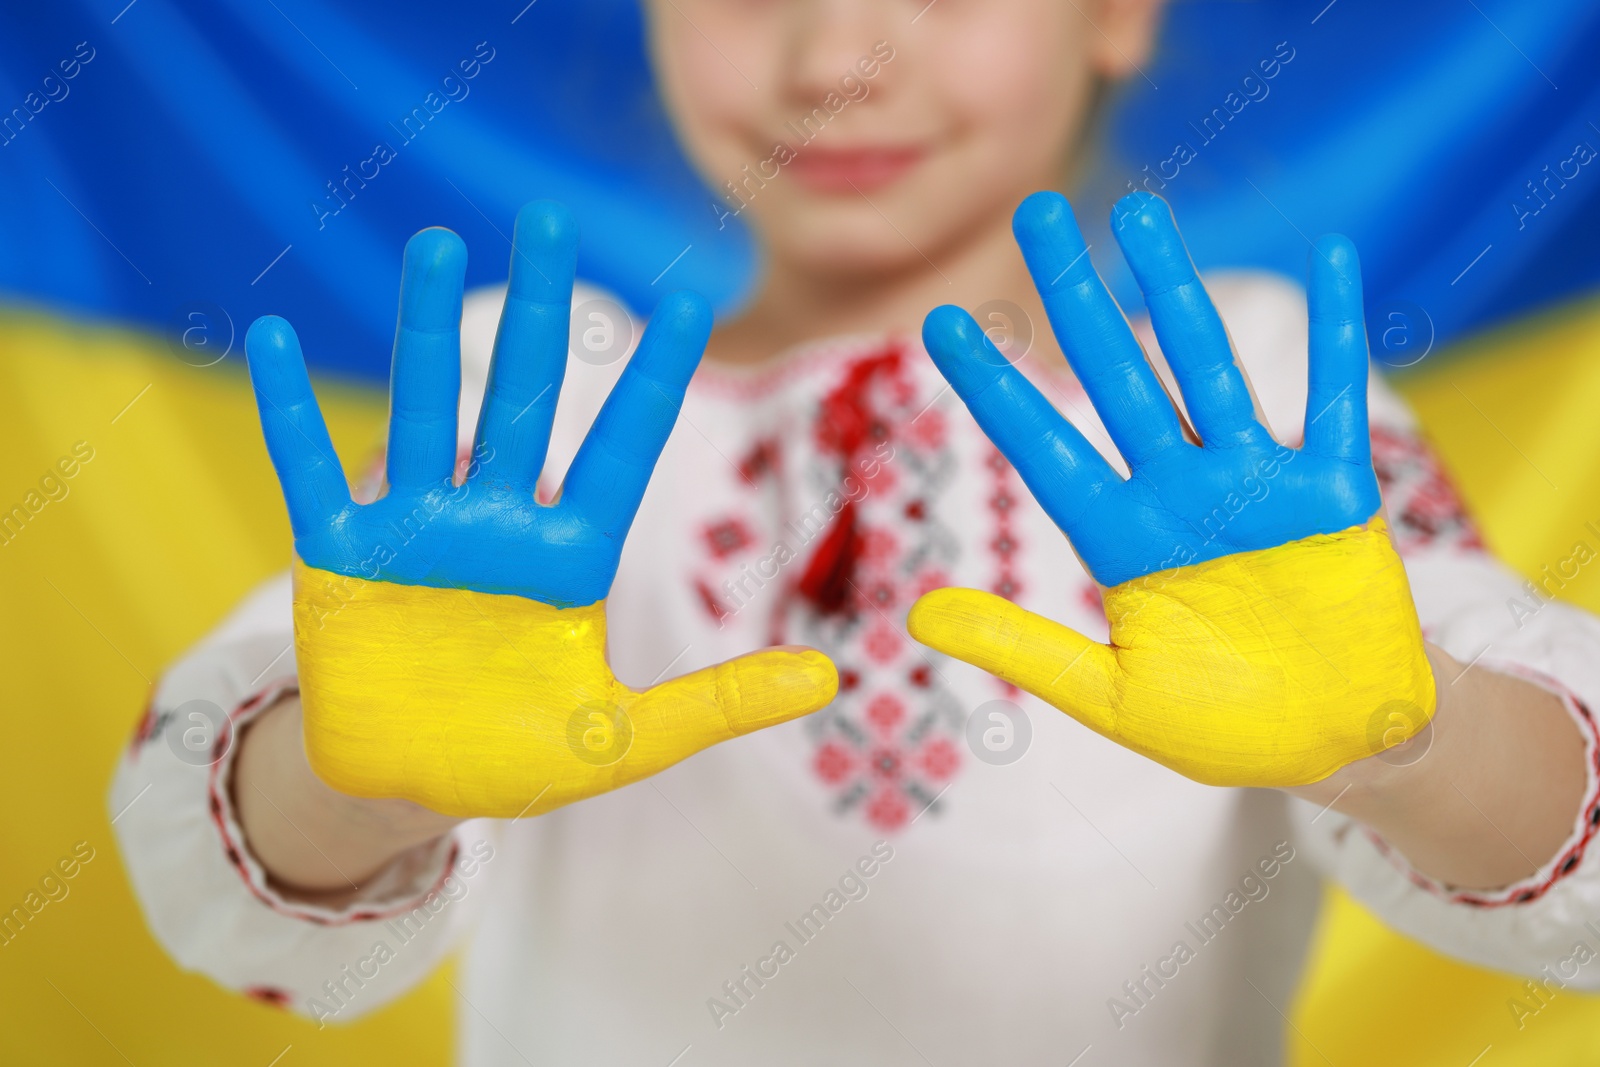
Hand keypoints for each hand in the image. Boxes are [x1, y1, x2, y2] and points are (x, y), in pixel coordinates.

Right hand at [245, 202, 835, 818]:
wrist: (411, 790)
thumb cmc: (519, 758)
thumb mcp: (626, 740)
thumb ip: (718, 703)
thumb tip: (829, 678)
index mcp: (571, 557)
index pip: (621, 448)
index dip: (650, 378)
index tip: (687, 300)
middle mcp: (498, 523)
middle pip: (524, 402)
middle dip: (539, 316)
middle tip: (549, 220)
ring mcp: (416, 531)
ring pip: (425, 412)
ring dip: (424, 333)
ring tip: (435, 245)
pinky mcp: (338, 557)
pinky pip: (308, 472)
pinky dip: (289, 411)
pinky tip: (271, 337)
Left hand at [908, 191, 1432, 787]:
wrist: (1335, 742)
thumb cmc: (1223, 727)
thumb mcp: (1113, 698)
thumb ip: (1025, 649)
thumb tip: (917, 617)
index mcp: (1119, 540)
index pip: (1044, 446)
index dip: (994, 386)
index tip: (938, 322)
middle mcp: (1178, 494)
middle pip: (1118, 378)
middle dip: (1077, 297)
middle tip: (1036, 210)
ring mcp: (1256, 485)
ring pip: (1207, 368)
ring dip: (1179, 290)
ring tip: (1141, 212)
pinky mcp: (1336, 494)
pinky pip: (1335, 401)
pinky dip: (1340, 333)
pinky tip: (1334, 256)